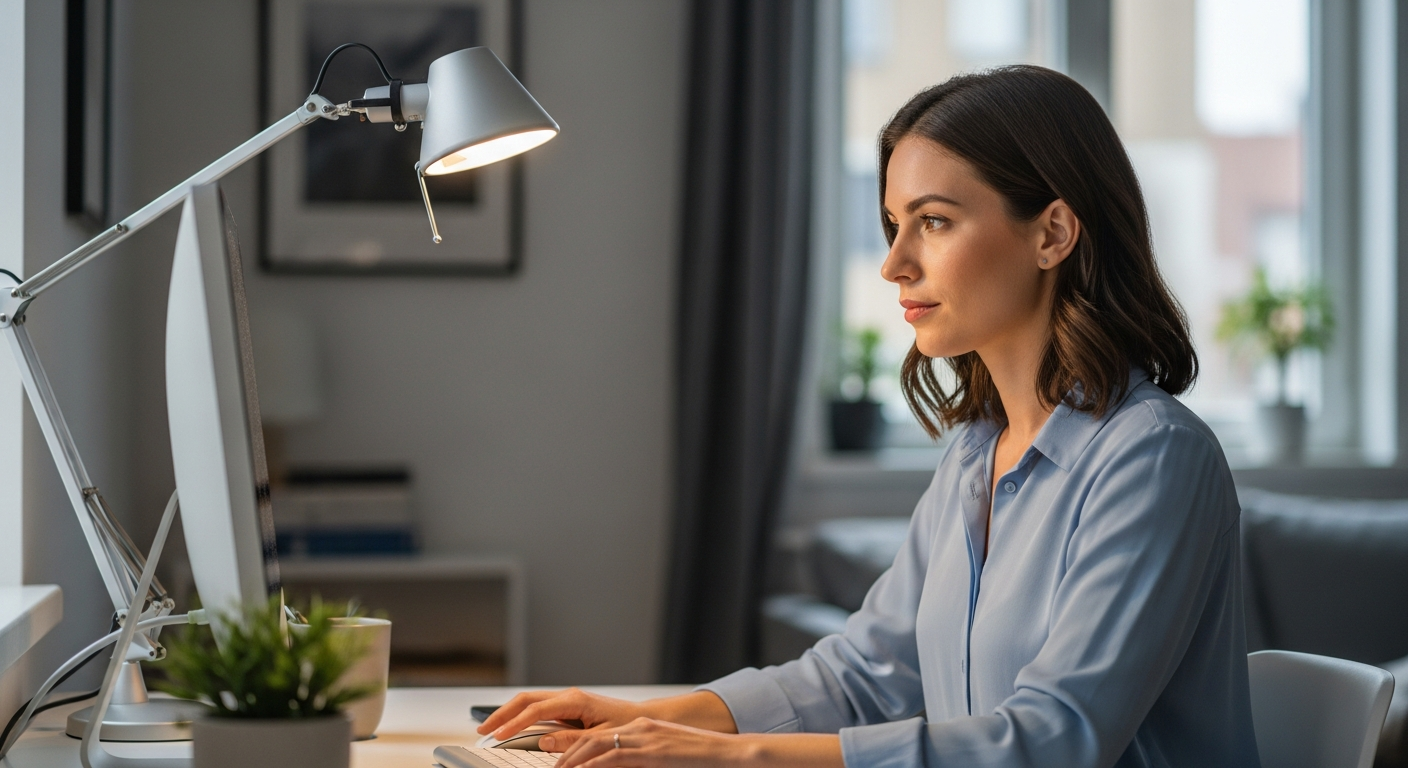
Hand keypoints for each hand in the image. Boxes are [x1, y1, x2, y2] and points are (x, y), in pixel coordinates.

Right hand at [477, 689, 645, 744]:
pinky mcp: (566, 706)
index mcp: (574, 700)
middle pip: (525, 699)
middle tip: (482, 730)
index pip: (535, 710)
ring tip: (489, 728)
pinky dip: (519, 715)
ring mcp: (565, 699)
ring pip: (528, 701)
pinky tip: (509, 725)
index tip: (498, 736)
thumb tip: (543, 741)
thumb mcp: (599, 737)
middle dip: (501, 713)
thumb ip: (571, 740)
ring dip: (507, 713)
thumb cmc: (625, 726)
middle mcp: (567, 696)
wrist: (639, 719)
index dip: (514, 723)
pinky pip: (537, 708)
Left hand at [553, 717, 751, 767]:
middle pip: (593, 738)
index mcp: (643, 728)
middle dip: (568, 755)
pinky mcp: (653, 752)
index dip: (577, 749)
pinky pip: (615, 758)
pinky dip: (594, 766)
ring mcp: (646, 738)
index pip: (601, 735)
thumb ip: (643, 760)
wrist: (729, 753)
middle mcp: (641, 728)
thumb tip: (621, 766)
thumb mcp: (667, 756)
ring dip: (574, 761)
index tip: (563, 764)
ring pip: (597, 746)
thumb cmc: (701, 759)